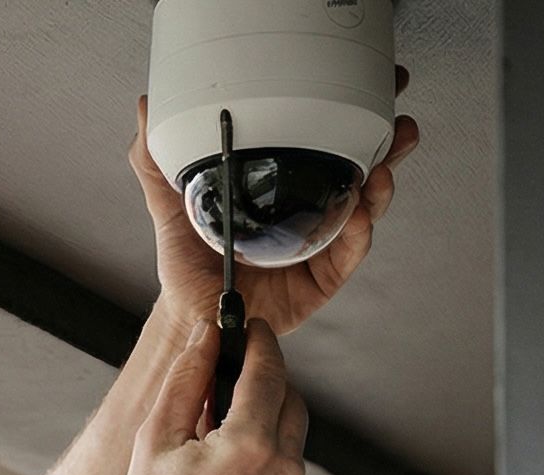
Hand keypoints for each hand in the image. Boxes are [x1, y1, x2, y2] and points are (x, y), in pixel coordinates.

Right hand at [102, 321, 310, 474]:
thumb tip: (207, 335)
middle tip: (223, 378)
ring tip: (213, 433)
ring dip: (262, 420)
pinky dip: (264, 457)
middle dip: (263, 380)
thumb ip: (187, 379)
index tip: (249, 324)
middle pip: (290, 398)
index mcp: (250, 447)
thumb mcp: (155, 439)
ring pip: (291, 435)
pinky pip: (288, 470)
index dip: (258, 341)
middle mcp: (286, 471)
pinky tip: (222, 473)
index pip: (268, 371)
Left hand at [131, 69, 421, 333]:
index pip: (326, 146)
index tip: (372, 89)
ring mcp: (321, 245)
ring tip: (379, 171)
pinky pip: (348, 254)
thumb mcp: (169, 206)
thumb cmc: (189, 263)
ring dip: (379, 189)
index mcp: (282, 190)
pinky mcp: (323, 279)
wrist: (190, 316)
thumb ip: (157, 163)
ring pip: (364, 211)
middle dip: (386, 147)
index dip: (352, 118)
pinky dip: (356, 234)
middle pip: (361, 172)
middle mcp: (309, 213)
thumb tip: (145, 111)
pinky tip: (357, 217)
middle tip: (398, 126)